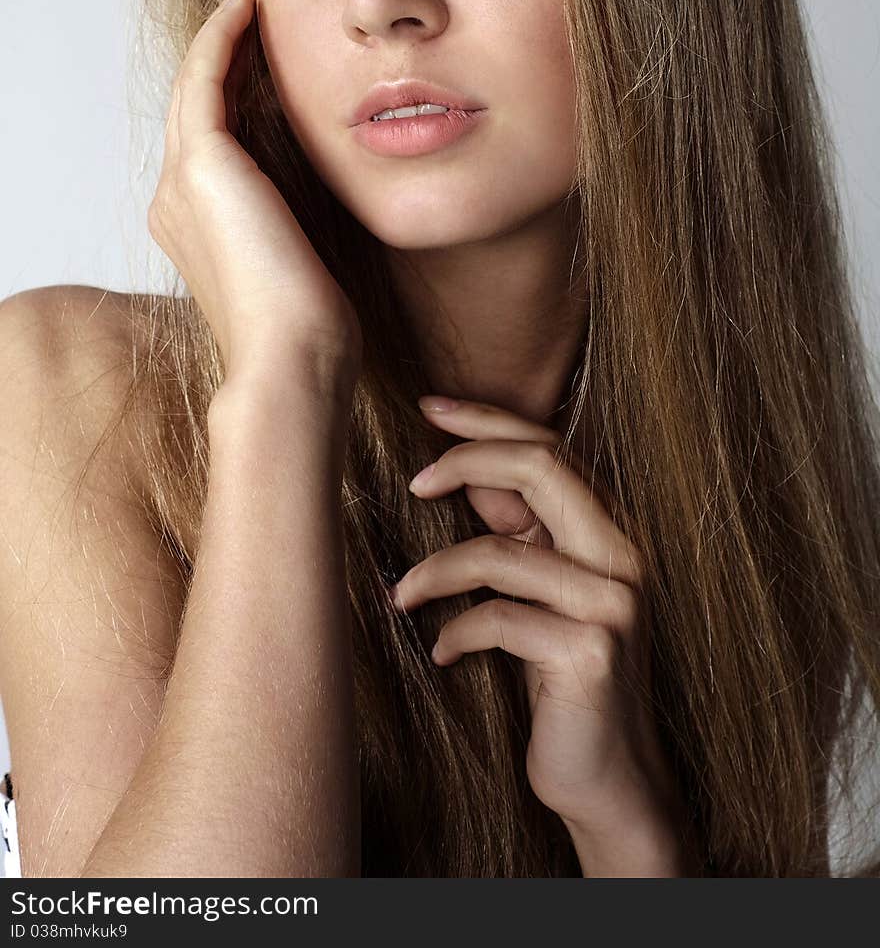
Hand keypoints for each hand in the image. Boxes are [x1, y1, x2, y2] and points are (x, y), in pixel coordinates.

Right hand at [147, 0, 362, 377]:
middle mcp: (175, 197)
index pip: (212, 133)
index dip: (235, 84)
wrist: (292, 359)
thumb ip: (304, 215)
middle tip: (261, 3)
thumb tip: (341, 186)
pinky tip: (253, 3)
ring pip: (195, 80)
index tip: (273, 50)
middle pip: (196, 100)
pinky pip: (206, 74)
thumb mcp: (307, 257)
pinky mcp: (200, 163)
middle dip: (226, 49)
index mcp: (196, 222)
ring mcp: (179, 180)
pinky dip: (226, 34)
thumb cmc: (312, 327)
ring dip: (224, 31)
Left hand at [390, 395, 689, 870]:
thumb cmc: (563, 682)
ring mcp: (612, 605)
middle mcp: (622, 558)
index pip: (550, 448)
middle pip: (540, 467)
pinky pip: (496, 618)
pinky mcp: (590, 653)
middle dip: (466, 458)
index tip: (429, 406)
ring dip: (434, 572)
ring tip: (404, 596)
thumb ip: (521, 534)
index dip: (487, 420)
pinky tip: (441, 655)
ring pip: (499, 551)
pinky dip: (455, 632)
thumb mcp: (542, 597)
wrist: (609, 780)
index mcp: (609, 534)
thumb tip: (468, 473)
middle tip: (412, 480)